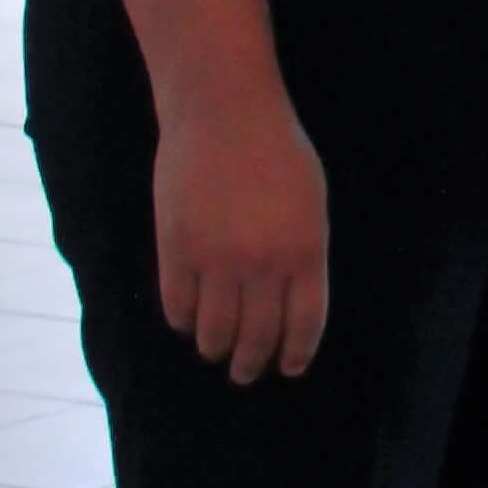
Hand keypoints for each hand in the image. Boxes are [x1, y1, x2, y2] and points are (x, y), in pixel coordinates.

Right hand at [150, 85, 328, 381]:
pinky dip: (182, 321)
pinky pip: (177, 306)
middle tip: (247, 373)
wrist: (224, 115)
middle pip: (258, 335)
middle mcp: (264, 264)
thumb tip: (288, 298)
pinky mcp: (176, 251)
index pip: (305, 323)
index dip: (296, 352)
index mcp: (307, 251)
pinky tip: (187, 323)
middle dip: (252, 363)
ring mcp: (217, 260)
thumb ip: (302, 252)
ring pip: (213, 330)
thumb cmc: (277, 152)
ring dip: (215, 348)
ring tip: (216, 352)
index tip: (289, 368)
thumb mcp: (311, 203)